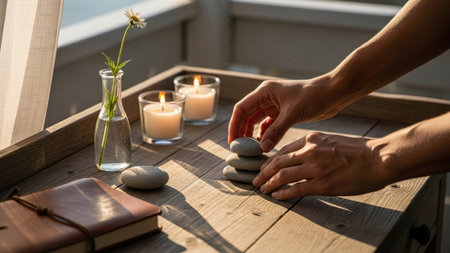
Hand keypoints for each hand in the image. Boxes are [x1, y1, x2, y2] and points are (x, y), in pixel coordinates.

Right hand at [228, 76, 347, 151]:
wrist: (334, 93)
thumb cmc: (313, 96)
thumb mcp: (292, 114)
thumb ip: (275, 131)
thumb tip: (262, 148)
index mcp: (264, 92)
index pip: (241, 109)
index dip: (235, 125)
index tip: (233, 141)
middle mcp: (267, 97)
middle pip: (247, 116)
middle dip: (242, 132)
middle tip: (240, 149)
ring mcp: (275, 105)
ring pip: (257, 122)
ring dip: (253, 135)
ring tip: (251, 150)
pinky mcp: (284, 113)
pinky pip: (269, 126)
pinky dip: (265, 135)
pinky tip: (264, 145)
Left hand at [253, 132, 388, 199]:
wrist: (379, 157)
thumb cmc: (360, 150)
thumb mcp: (332, 140)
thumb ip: (315, 147)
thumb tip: (303, 156)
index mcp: (312, 139)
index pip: (283, 150)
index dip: (271, 160)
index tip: (265, 167)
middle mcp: (309, 151)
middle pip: (278, 162)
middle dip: (264, 172)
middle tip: (256, 179)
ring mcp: (314, 168)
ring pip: (282, 175)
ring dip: (269, 183)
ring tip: (262, 189)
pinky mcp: (322, 184)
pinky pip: (295, 189)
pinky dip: (282, 193)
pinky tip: (276, 196)